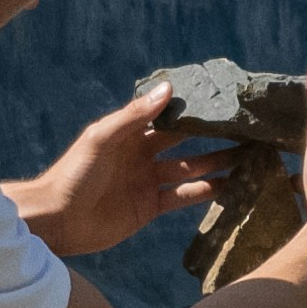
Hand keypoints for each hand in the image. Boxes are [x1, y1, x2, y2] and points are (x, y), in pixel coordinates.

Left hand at [1, 83, 234, 256]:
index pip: (170, 117)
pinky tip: (231, 186)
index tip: (223, 102)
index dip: (194, 110)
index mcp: (131, 134)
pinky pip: (183, 196)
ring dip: (218, 164)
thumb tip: (169, 89)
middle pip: (187, 142)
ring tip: (249, 157)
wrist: (58, 219)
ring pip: (191, 169)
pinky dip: (206, 192)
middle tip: (246, 130)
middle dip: (214, 136)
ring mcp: (148, 181)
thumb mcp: (102, 137)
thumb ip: (135, 115)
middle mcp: (143, 155)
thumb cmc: (73, 173)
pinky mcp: (150, 207)